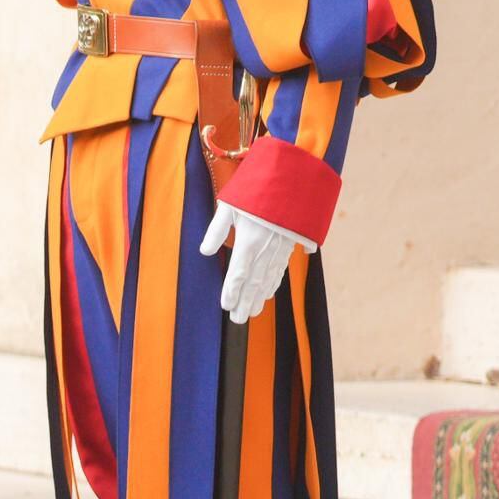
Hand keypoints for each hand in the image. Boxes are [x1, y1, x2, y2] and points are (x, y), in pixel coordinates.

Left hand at [199, 199, 308, 323]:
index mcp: (250, 241)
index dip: (232, 291)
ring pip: (270, 278)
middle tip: (238, 319)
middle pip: (255, 282)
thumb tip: (205, 250)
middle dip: (246, 302)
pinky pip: (282, 267)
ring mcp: (282, 247)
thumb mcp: (230, 205)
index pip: (238, 273)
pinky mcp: (292, 242)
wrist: (294, 178)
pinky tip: (270, 292)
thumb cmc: (257, 189)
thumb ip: (216, 230)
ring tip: (253, 312)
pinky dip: (275, 282)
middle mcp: (267, 248)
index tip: (226, 305)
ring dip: (261, 296)